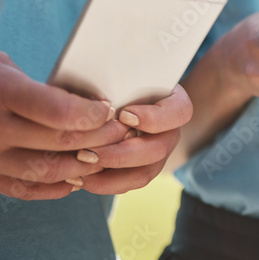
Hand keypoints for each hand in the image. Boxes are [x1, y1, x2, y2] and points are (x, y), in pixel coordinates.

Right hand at [0, 50, 127, 198]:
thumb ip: (30, 83)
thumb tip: (71, 100)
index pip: (64, 112)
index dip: (97, 114)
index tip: (112, 107)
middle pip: (64, 143)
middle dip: (101, 138)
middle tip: (122, 131)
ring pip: (49, 172)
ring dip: (84, 166)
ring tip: (105, 155)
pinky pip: (24, 189)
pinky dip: (55, 187)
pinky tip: (75, 179)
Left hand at [76, 85, 192, 194]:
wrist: (116, 94)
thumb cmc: (116, 79)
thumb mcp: (119, 75)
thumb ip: (114, 81)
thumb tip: (94, 95)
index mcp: (174, 102)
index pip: (179, 112)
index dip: (154, 118)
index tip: (124, 115)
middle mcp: (170, 131)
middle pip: (159, 149)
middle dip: (122, 154)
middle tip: (88, 151)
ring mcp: (158, 154)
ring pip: (144, 173)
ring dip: (110, 174)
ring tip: (80, 167)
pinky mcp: (140, 171)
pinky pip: (127, 184)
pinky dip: (103, 184)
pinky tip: (78, 178)